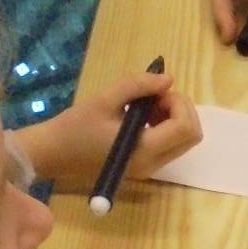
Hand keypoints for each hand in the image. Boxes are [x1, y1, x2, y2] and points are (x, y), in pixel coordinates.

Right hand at [15, 71, 200, 191]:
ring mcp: (150, 169)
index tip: (155, 94)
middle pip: (193, 136)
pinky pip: (170, 145)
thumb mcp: (105, 99)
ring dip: (174, 117)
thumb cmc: (76, 126)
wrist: (54, 153)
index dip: (178, 103)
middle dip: (180, 110)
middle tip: (154, 98)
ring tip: (145, 106)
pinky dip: (165, 126)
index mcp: (144, 150)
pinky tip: (142, 117)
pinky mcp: (144, 166)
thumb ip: (138, 86)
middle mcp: (152, 165)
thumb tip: (168, 79)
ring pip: (184, 140)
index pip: (185, 128)